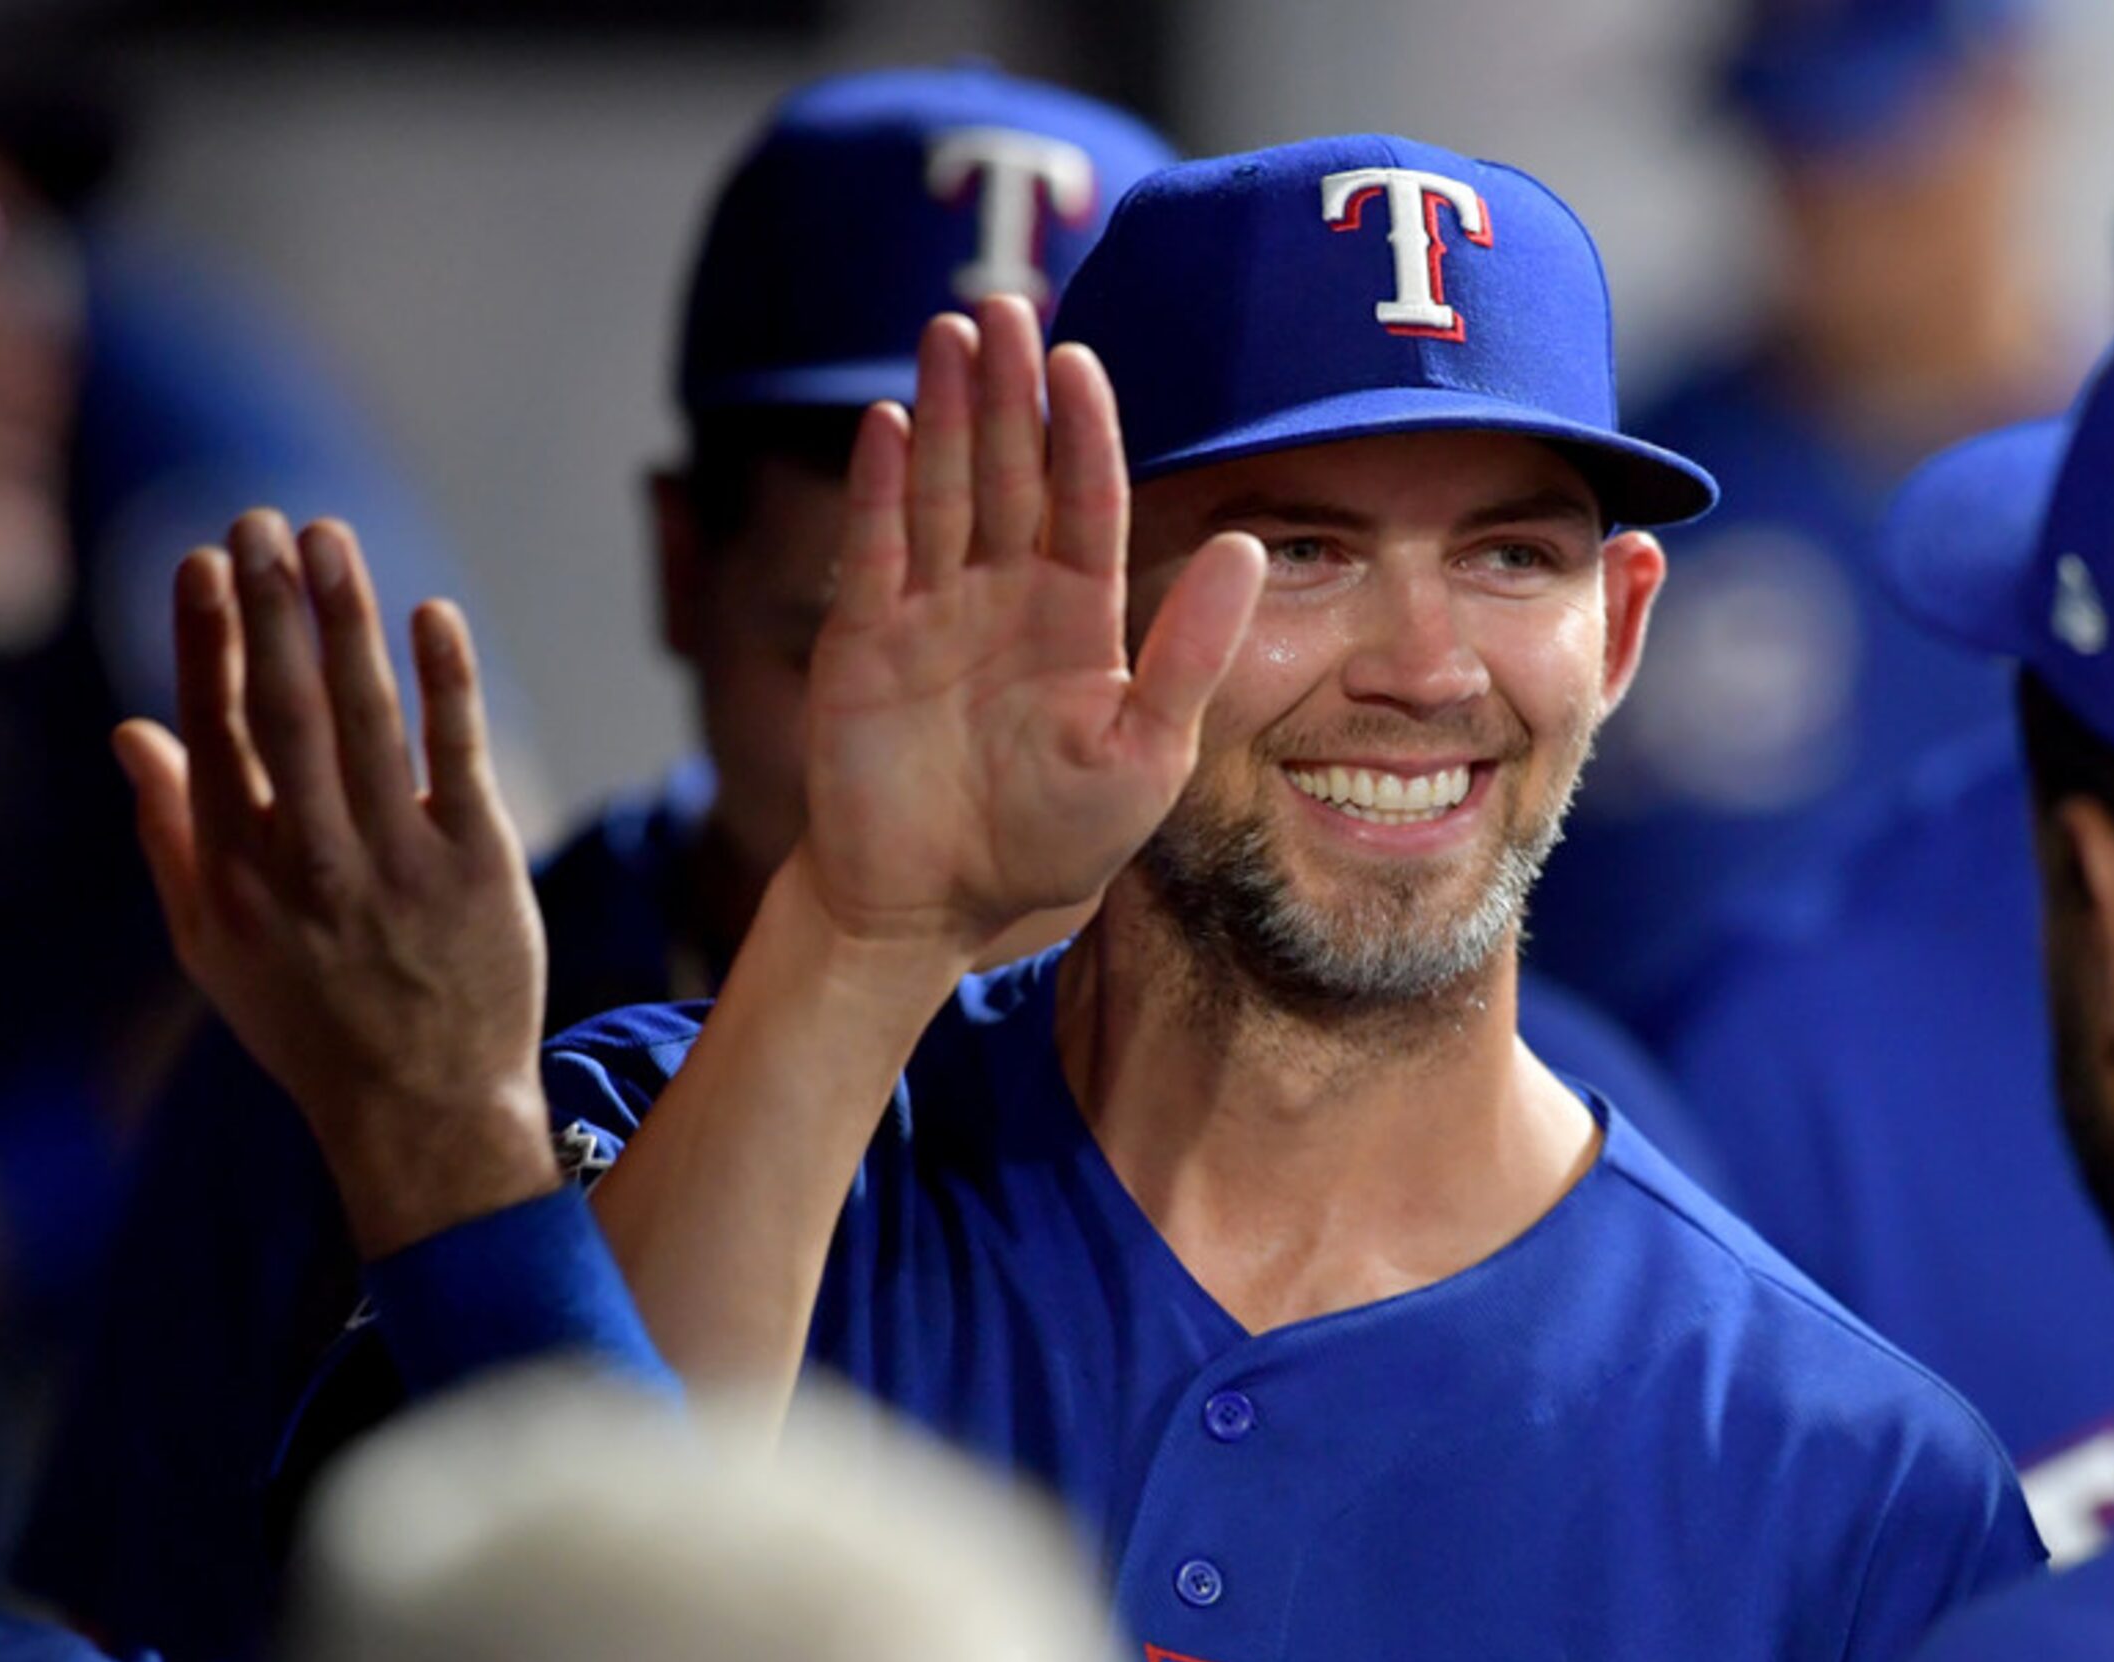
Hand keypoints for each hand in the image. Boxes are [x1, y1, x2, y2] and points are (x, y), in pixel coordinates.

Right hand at [114, 511, 555, 1258]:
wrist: (423, 1110)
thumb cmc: (310, 1021)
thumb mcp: (212, 945)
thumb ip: (172, 833)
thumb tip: (133, 728)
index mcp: (237, 874)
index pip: (213, 730)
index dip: (207, 640)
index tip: (204, 559)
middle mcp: (309, 860)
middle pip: (282, 708)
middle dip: (268, 606)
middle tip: (261, 519)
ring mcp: (396, 861)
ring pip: (365, 719)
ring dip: (345, 620)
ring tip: (329, 538)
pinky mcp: (479, 867)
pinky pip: (458, 756)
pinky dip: (444, 682)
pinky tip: (432, 614)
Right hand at [792, 295, 1262, 959]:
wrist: (932, 905)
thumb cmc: (1048, 840)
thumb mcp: (1145, 755)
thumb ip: (1190, 652)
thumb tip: (1251, 546)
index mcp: (1076, 617)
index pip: (1085, 501)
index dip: (1082, 432)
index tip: (1080, 361)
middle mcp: (1003, 596)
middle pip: (1008, 474)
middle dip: (1007, 392)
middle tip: (1003, 304)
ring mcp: (929, 611)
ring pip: (942, 490)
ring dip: (946, 413)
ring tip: (950, 332)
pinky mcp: (862, 639)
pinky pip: (874, 549)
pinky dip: (880, 488)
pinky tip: (891, 422)